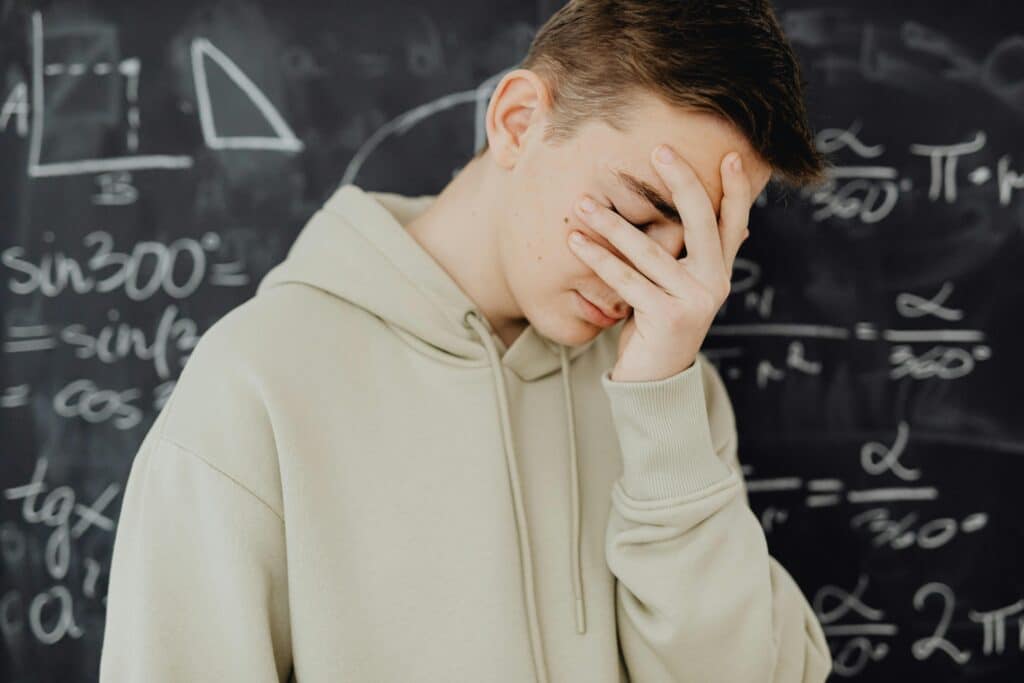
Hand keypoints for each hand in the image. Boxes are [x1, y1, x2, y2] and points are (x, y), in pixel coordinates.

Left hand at [567, 144, 752, 381]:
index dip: (735, 189)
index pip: (733, 222)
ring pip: (650, 251)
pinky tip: (575, 241)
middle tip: (658, 149)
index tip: (730, 153)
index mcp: (718, 272)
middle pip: (702, 222)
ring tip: (583, 202)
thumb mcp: (679, 287)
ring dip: (612, 223)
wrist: (654, 381)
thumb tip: (702, 210)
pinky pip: (626, 280)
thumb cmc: (658, 324)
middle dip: (681, 182)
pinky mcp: (667, 317)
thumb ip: (690, 254)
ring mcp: (694, 301)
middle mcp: (714, 283)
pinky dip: (598, 259)